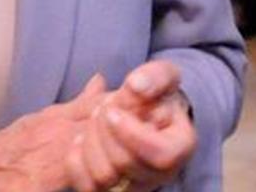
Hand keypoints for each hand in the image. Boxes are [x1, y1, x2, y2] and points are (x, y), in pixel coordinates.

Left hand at [66, 61, 196, 191]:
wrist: (142, 113)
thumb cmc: (155, 96)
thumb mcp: (162, 77)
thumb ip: (155, 76)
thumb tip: (136, 85)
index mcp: (179, 148)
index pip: (161, 155)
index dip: (131, 134)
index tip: (113, 111)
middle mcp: (159, 175)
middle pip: (125, 164)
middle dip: (104, 131)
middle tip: (102, 109)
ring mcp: (133, 186)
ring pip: (103, 178)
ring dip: (89, 143)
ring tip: (94, 121)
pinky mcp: (109, 191)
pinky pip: (86, 187)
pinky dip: (75, 161)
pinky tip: (80, 140)